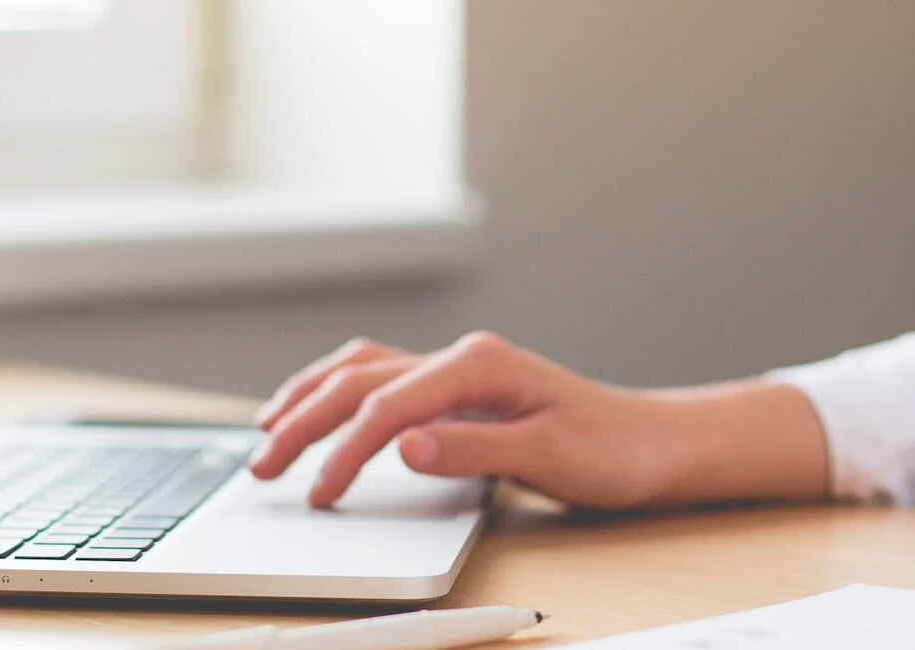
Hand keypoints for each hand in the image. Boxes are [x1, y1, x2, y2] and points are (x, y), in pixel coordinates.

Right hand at [245, 332, 830, 508]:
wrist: (652, 443)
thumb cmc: (611, 449)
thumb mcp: (548, 456)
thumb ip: (472, 450)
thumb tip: (402, 446)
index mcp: (478, 365)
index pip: (387, 405)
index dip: (344, 451)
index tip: (319, 494)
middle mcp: (461, 359)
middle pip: (359, 381)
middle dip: (302, 421)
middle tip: (262, 467)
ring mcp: (456, 371)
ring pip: (360, 371)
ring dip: (309, 398)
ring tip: (266, 430)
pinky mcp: (457, 391)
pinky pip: (380, 380)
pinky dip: (338, 395)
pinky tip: (318, 411)